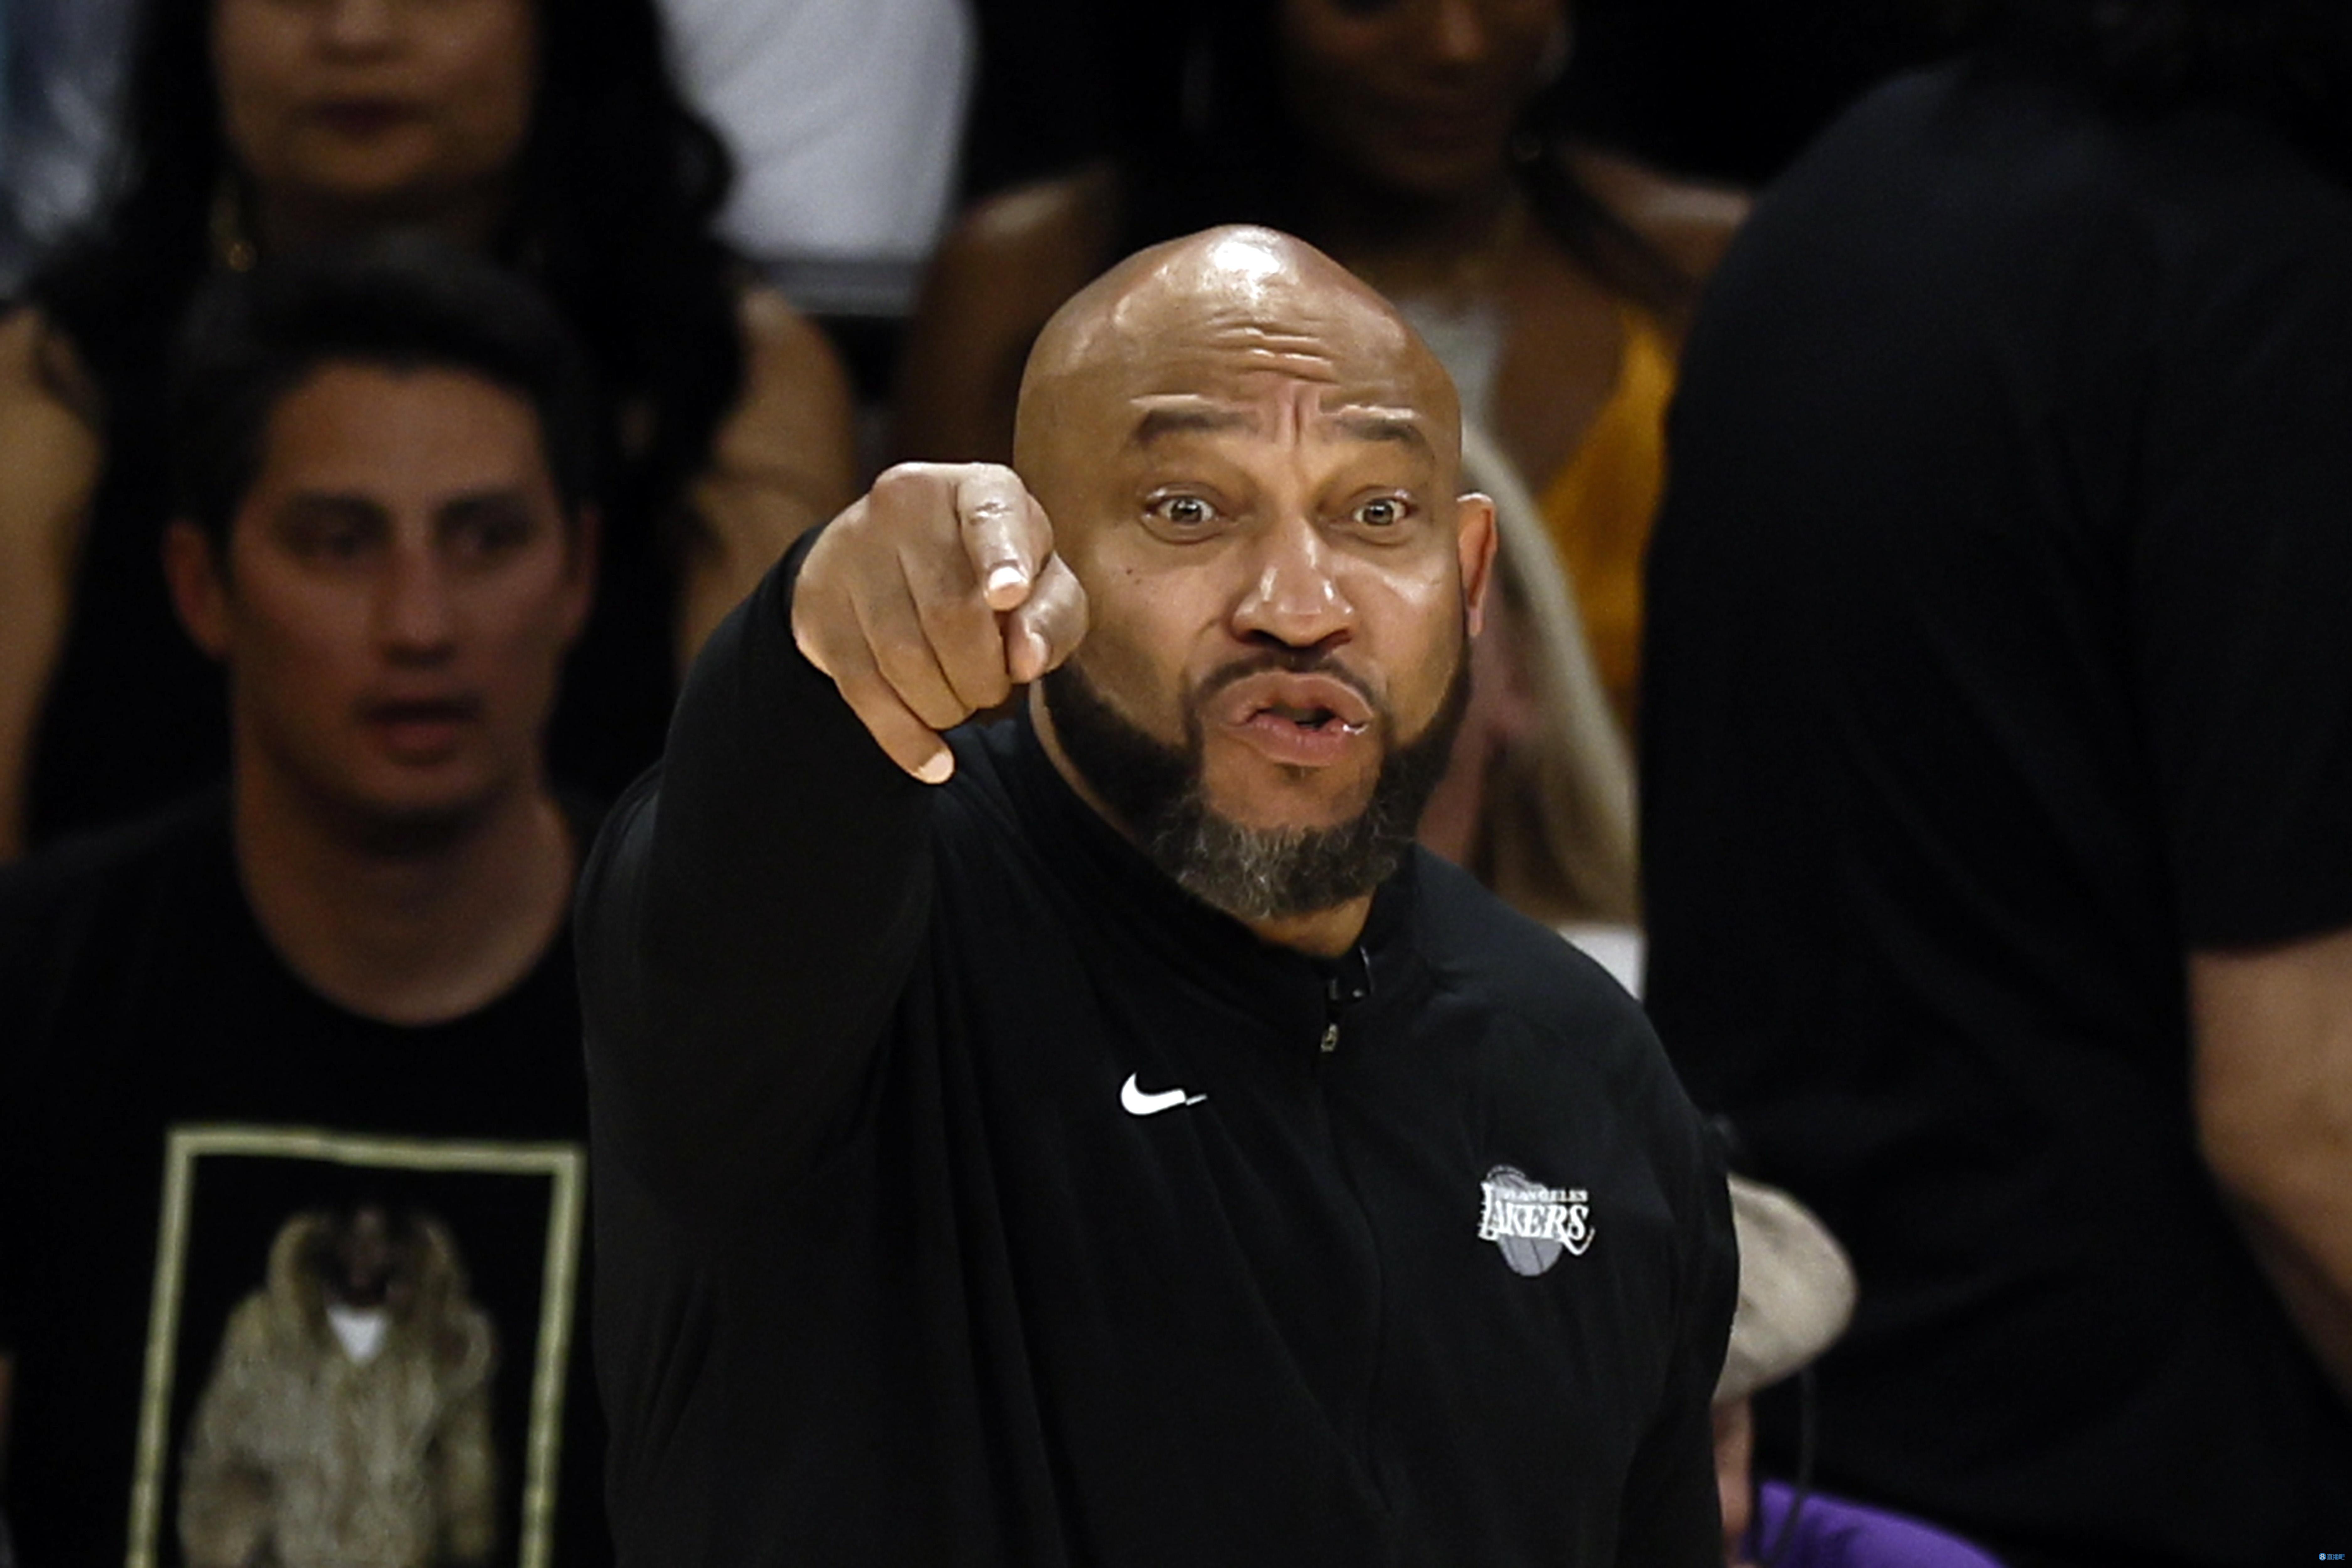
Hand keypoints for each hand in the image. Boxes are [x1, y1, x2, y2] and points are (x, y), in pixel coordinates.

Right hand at [791, 463, 1087, 781]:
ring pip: (904, 657)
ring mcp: (853, 550)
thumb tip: (1025, 659)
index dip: (1003, 557)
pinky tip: (934, 762)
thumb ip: (1053, 615)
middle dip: (984, 677)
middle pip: (952, 613)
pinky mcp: (818, 604)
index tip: (1008, 593)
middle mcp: (906, 503)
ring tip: (963, 702)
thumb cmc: (990, 574)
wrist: (889, 561)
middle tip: (994, 689)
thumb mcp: (1042, 584)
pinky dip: (905, 737)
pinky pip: (863, 688)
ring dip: (948, 706)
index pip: (992, 515)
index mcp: (977, 488)